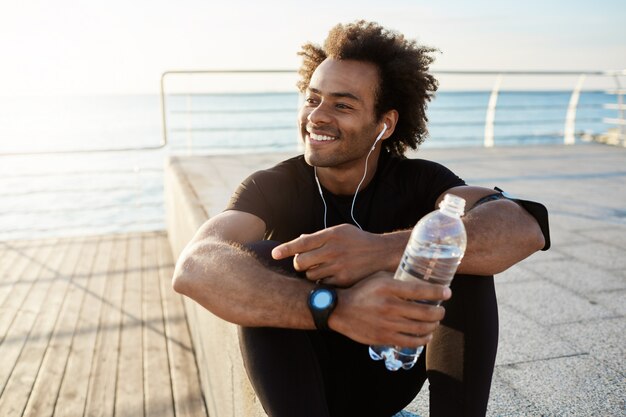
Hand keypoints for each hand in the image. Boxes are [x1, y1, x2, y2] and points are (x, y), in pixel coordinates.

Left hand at [271, 224, 393, 286]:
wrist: (382, 254)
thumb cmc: (358, 241)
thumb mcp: (340, 231)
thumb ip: (319, 236)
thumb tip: (299, 240)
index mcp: (330, 235)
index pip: (301, 243)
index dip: (285, 249)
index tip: (274, 254)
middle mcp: (332, 250)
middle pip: (300, 262)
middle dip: (299, 264)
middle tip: (304, 263)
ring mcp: (337, 266)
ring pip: (310, 275)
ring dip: (311, 274)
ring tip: (322, 269)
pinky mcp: (343, 280)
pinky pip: (322, 284)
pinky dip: (322, 282)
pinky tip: (330, 277)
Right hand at [329, 271, 451, 346]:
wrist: (340, 310)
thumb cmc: (361, 291)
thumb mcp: (378, 278)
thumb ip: (397, 278)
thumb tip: (418, 279)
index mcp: (388, 288)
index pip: (421, 291)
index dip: (438, 292)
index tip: (447, 292)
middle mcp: (390, 306)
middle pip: (426, 312)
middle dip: (439, 312)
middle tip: (441, 310)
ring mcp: (388, 324)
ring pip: (421, 328)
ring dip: (433, 325)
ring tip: (434, 321)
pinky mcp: (384, 337)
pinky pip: (411, 341)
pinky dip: (423, 338)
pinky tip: (426, 335)